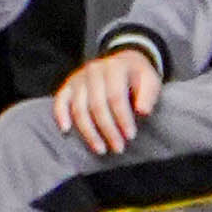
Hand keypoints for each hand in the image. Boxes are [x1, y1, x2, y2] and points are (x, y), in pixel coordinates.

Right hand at [51, 42, 162, 157]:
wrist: (122, 63)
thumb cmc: (138, 77)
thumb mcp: (150, 80)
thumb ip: (149, 94)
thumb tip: (143, 111)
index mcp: (115, 67)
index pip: (116, 96)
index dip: (123, 118)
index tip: (131, 136)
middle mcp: (93, 70)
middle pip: (97, 105)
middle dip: (108, 129)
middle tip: (118, 148)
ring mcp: (79, 78)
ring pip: (79, 108)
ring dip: (89, 131)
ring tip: (101, 149)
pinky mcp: (68, 85)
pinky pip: (60, 101)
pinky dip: (61, 115)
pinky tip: (66, 131)